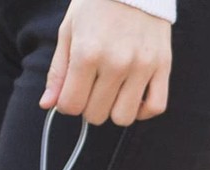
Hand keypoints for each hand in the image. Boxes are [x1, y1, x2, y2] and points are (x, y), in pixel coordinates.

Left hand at [39, 0, 171, 125]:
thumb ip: (58, 71)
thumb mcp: (69, 31)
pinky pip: (156, 107)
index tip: (72, 91)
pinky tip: (134, 96)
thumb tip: (47, 105)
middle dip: (89, 106)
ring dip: (114, 110)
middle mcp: (116, 62)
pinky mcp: (163, 64)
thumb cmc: (96, 4)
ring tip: (113, 91)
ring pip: (123, 118)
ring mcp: (142, 65)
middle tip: (93, 86)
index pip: (71, 106)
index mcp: (87, 53)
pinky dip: (143, 109)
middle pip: (96, 115)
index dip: (67, 104)